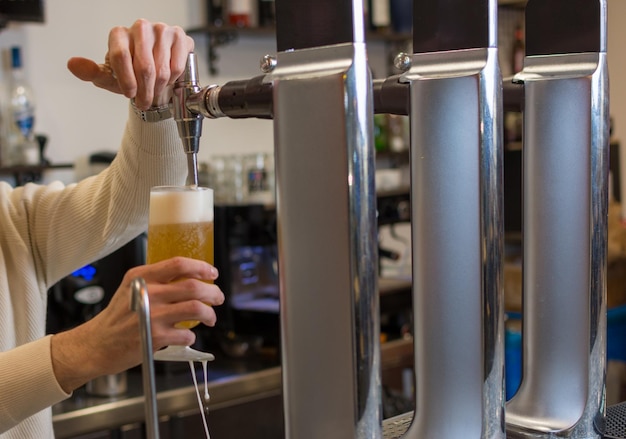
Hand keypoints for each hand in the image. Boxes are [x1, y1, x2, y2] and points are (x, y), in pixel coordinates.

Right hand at [50, 257, 223, 392]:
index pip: (179, 264)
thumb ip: (158, 280)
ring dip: (209, 313)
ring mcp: (152, 315)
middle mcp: (148, 293)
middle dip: (213, 292)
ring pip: (196, 308)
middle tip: (218, 298)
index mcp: (142, 277)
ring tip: (210, 317)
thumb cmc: (118, 316)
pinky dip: (192, 335)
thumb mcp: (132, 287)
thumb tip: (192, 277)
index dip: (201, 267)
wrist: (96, 344)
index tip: (212, 273)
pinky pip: (187, 333)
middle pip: (193, 286)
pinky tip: (186, 335)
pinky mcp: (155, 337)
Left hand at [66, 19, 194, 108]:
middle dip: (144, 91)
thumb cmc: (132, 75)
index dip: (126, 80)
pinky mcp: (179, 37)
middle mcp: (140, 27)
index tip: (130, 94)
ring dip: (159, 88)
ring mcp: (161, 30)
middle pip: (144, 66)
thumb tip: (73, 64)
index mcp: (119, 34)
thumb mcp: (110, 77)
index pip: (120, 56)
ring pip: (161, 69)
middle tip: (144, 101)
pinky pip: (176, 67)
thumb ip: (91, 72)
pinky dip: (173, 80)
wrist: (156, 73)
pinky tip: (168, 79)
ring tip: (155, 92)